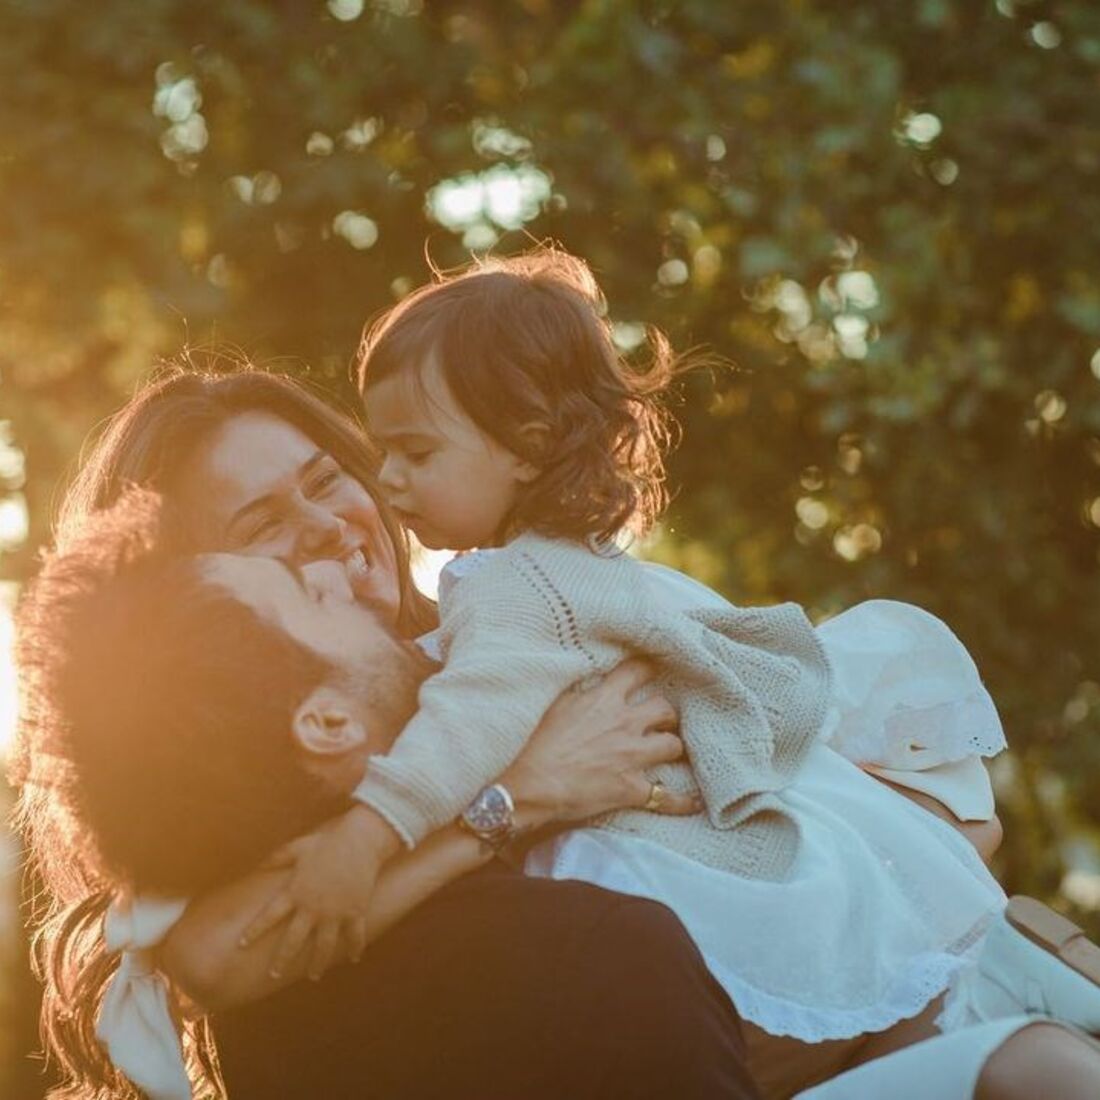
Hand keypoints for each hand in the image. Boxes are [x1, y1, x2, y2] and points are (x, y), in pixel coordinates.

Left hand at [238, 804, 401, 980]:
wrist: (360, 841)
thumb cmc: (328, 841)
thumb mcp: (299, 846)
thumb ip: (278, 858)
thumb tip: (258, 865)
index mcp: (295, 892)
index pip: (268, 918)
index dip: (253, 932)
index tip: (241, 945)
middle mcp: (312, 908)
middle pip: (293, 942)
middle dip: (282, 961)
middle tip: (274, 975)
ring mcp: (335, 913)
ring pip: (323, 947)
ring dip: (317, 964)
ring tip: (313, 976)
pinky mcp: (355, 912)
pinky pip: (354, 936)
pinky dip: (354, 948)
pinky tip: (353, 958)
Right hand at [502, 658, 699, 824]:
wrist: (527, 784)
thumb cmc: (532, 743)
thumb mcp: (554, 704)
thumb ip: (579, 691)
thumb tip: (590, 681)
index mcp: (604, 698)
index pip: (638, 671)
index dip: (648, 669)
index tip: (651, 670)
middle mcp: (624, 723)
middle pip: (665, 708)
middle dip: (665, 713)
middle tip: (658, 719)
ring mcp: (632, 757)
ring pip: (673, 745)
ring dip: (671, 746)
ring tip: (666, 750)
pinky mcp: (631, 789)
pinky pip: (667, 797)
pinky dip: (682, 802)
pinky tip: (693, 802)